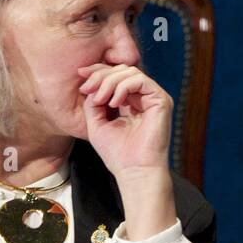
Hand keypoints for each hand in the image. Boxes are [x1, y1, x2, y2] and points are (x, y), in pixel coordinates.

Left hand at [78, 63, 175, 239]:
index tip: (80, 74)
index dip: (98, 71)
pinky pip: (141, 80)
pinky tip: (114, 103)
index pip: (115, 76)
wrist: (134, 172)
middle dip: (101, 75)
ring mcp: (153, 98)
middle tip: (87, 88)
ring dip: (110, 82)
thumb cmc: (117, 154)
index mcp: (130, 102)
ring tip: (101, 100)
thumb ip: (93, 101)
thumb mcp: (96, 123)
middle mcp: (143, 97)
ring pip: (130, 72)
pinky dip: (123, 87)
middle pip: (122, 70)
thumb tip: (90, 83)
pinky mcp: (162, 101)